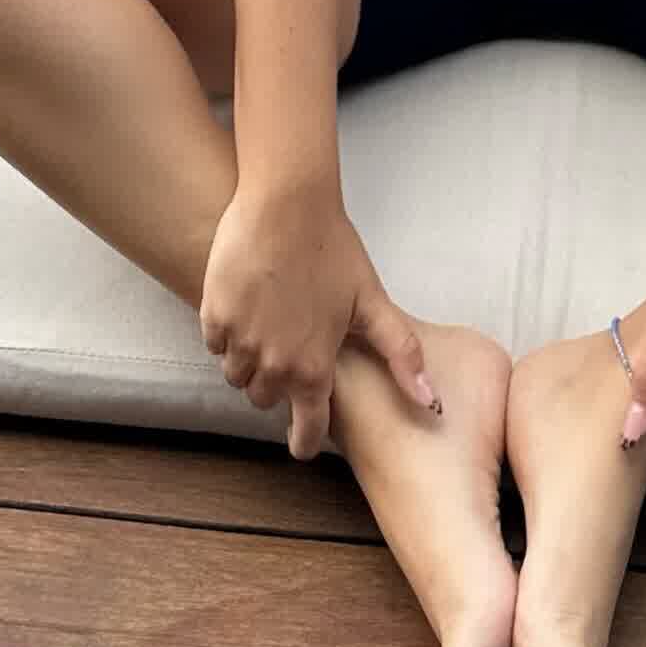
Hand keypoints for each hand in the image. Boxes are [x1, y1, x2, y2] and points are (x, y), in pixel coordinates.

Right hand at [199, 179, 439, 463]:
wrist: (287, 203)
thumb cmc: (334, 249)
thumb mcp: (373, 302)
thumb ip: (401, 355)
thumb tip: (432, 402)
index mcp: (314, 369)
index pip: (306, 430)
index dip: (305, 440)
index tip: (302, 443)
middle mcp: (273, 365)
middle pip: (266, 399)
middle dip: (277, 384)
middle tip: (290, 353)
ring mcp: (239, 342)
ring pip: (237, 375)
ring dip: (249, 361)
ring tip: (268, 328)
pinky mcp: (213, 316)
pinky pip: (215, 345)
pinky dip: (227, 335)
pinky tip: (246, 308)